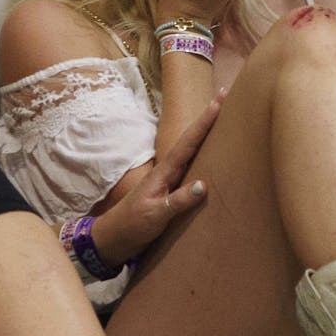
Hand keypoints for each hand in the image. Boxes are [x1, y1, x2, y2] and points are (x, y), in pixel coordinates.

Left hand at [91, 89, 224, 267]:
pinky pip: (191, 170)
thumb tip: (204, 184)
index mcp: (164, 173)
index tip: (219, 101)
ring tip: (223, 119)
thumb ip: (177, 201)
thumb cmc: (131, 226)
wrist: (111, 240)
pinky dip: (203, 159)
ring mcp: (169, 181)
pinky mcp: (170, 193)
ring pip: (192, 153)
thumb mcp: (154, 215)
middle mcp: (168, 172)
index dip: (205, 122)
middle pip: (192, 140)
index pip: (188, 142)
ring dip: (206, 136)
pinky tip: (211, 158)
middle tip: (224, 96)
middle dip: (208, 119)